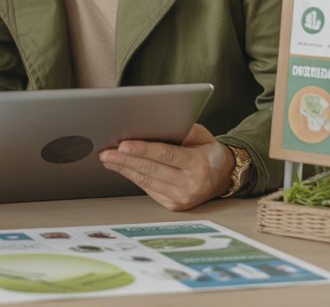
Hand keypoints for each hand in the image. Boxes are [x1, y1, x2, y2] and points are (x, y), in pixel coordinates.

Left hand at [99, 124, 233, 210]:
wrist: (223, 176)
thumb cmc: (207, 151)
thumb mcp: (202, 135)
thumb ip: (181, 130)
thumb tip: (153, 125)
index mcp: (198, 164)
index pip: (165, 155)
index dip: (142, 150)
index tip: (122, 145)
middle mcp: (191, 184)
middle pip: (151, 169)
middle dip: (125, 160)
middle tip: (106, 152)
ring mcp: (182, 197)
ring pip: (146, 181)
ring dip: (124, 169)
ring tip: (108, 158)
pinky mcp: (174, 205)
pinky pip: (148, 189)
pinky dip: (133, 177)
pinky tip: (122, 168)